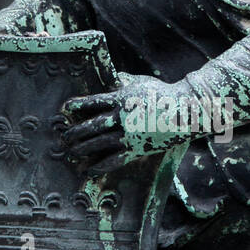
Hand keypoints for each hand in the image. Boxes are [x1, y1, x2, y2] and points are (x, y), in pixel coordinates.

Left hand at [62, 73, 194, 172]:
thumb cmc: (163, 94)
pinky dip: (100, 166)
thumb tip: (111, 79)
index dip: (77, 105)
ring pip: (99, 143)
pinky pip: (115, 159)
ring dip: (83, 149)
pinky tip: (89, 170)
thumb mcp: (141, 82)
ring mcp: (129, 134)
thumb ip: (123, 81)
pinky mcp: (137, 149)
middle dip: (75, 132)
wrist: (185, 111)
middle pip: (92, 125)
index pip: (93, 102)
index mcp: (121, 98)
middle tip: (64, 138)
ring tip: (71, 153)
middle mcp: (122, 117)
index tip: (65, 108)